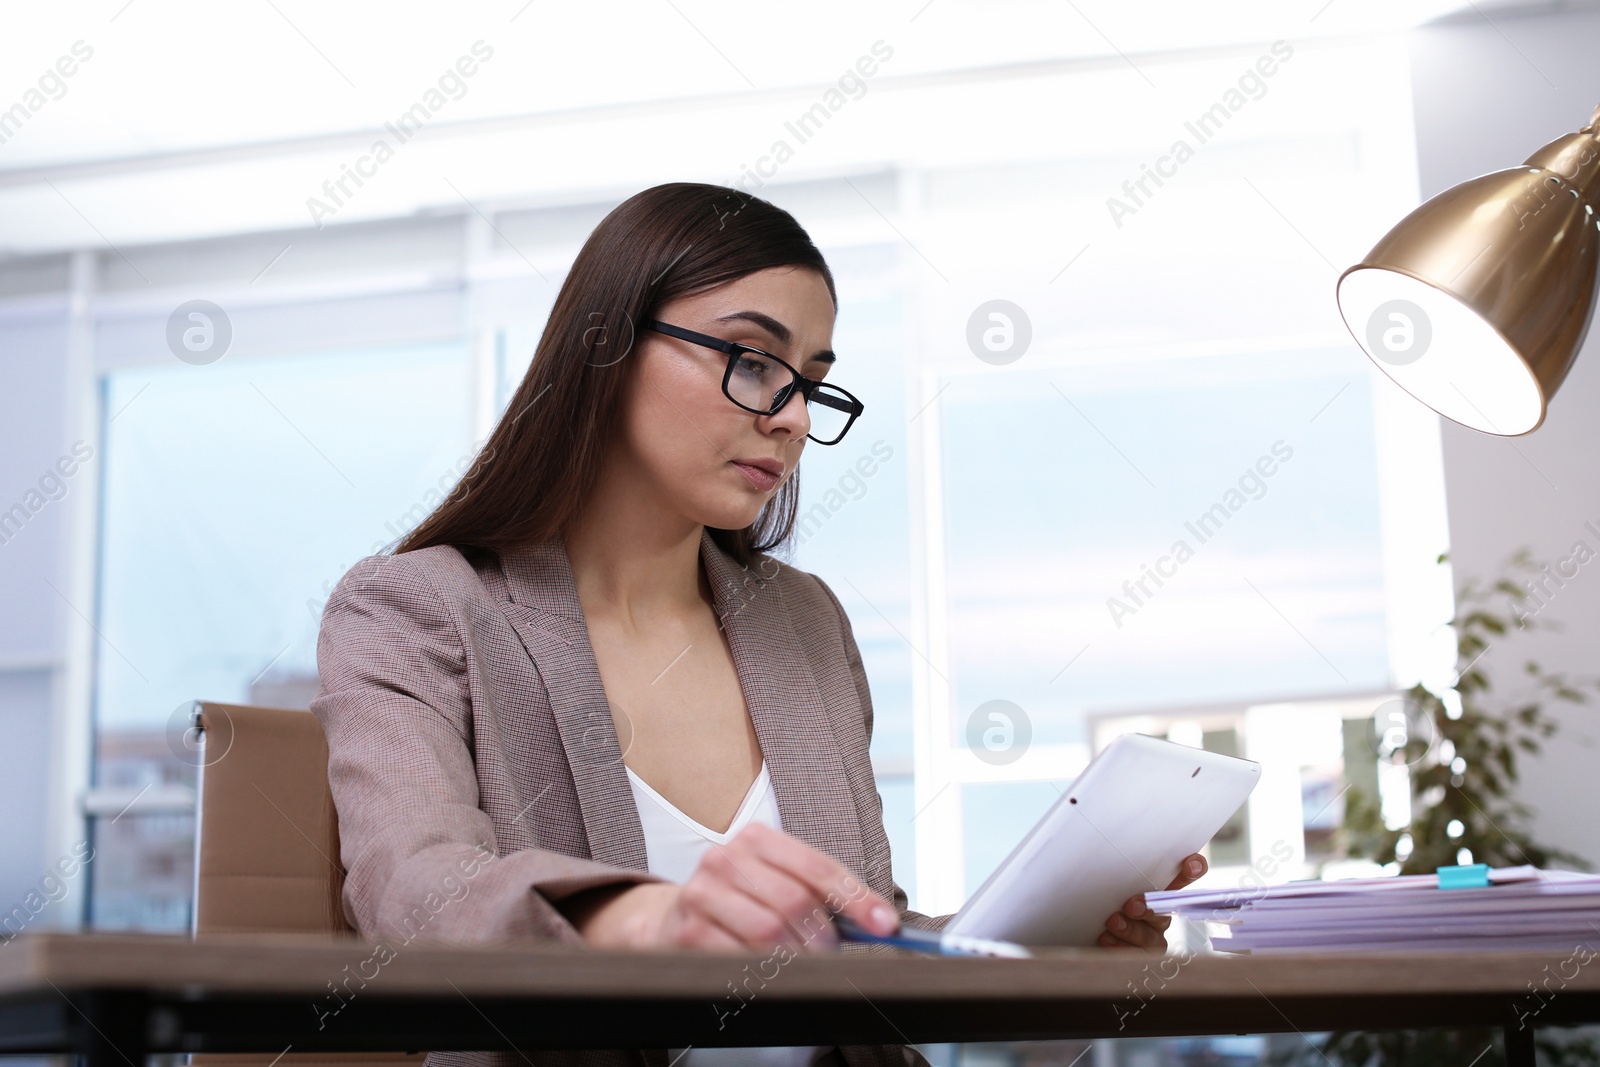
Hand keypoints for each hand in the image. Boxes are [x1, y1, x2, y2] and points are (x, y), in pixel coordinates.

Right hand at [567, 822, 898, 952]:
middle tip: (831, 955)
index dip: (856, 898)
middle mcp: (726, 859)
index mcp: (756, 839)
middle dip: (824, 936)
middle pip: (794, 900)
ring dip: (796, 957)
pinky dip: (763, 971)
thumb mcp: (777, 884)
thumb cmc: (737, 903)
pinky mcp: (687, 930)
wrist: (669, 921)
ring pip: (768, 930)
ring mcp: (703, 893)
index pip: (817, 867)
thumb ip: (822, 897)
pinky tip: (767, 972)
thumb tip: (879, 921)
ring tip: (801, 965)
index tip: (884, 926)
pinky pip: (739, 957)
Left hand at [1097, 852, 1206, 951]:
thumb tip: (1106, 846)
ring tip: (1113, 922)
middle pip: (1165, 910)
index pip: (1183, 876)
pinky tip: (1105, 939)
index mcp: (1157, 889)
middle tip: (1131, 905)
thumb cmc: (1098, 898)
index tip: (1190, 864)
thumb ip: (1115, 870)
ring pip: (1151, 937)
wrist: (1077, 928)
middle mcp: (1159, 913)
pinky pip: (1136, 956)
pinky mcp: (1139, 957)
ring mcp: (1152, 937)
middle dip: (1149, 908)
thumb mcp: (1106, 881)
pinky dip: (1120, 947)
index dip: (1193, 869)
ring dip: (1132, 930)